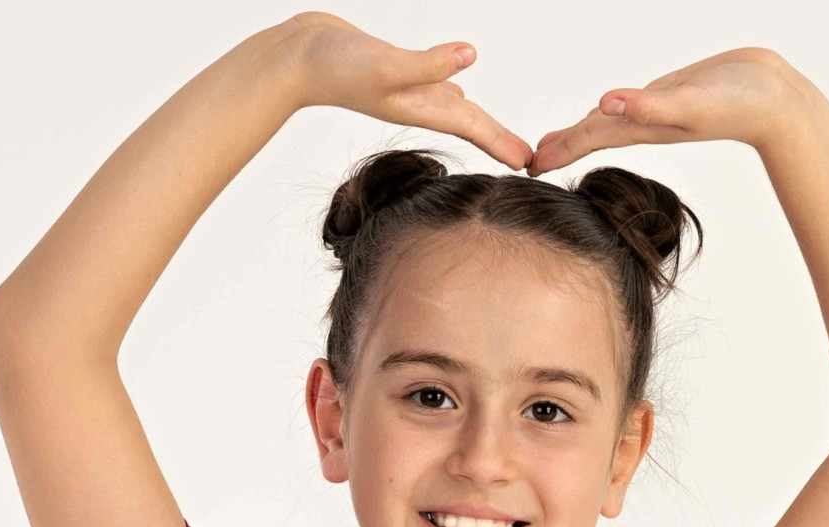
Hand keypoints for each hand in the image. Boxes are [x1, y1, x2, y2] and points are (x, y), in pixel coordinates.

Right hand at [285, 13, 532, 169]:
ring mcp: (407, 90)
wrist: (298, 59)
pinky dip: (452, 95)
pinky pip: (434, 88)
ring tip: (501, 138)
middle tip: (530, 160)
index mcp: (421, 105)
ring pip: (454, 109)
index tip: (530, 164)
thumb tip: (469, 59)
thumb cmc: (337, 66)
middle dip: (499, 140)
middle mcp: (418, 102)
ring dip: (479, 124)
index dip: (503, 142)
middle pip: (470, 123)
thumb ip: (427, 65)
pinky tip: (459, 96)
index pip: (473, 126)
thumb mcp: (386, 65)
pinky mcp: (397, 72)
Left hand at [529, 47, 798, 173]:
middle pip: (590, 135)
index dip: (556, 150)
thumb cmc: (737, 103)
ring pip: (607, 122)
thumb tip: (605, 104)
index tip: (526, 168)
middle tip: (526, 163)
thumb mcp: (688, 104)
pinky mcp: (670, 95)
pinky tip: (607, 110)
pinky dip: (610, 111)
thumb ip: (647, 107)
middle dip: (558, 148)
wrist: (774, 99)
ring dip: (580, 134)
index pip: (587, 139)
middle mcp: (644, 121)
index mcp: (642, 127)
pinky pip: (630, 106)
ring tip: (554, 144)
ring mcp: (656, 110)